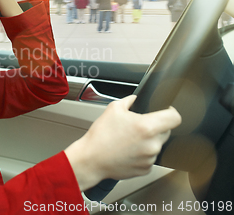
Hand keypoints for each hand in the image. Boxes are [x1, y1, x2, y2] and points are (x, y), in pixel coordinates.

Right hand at [65, 95, 181, 190]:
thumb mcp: (113, 109)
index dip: (172, 112)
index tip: (167, 112)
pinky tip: (128, 151)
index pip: (175, 118)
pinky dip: (142, 154)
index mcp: (147, 127)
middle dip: (155, 127)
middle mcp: (152, 144)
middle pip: (166, 131)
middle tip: (137, 127)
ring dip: (148, 142)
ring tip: (129, 141)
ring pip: (157, 145)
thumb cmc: (101, 136)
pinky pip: (149, 158)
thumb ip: (129, 100)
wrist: (91, 159)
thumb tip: (135, 99)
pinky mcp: (146, 169)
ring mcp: (150, 158)